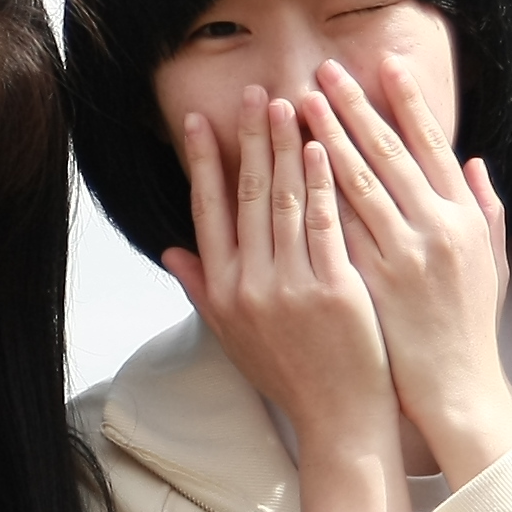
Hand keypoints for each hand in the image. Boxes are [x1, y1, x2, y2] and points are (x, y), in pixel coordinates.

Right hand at [161, 87, 398, 511]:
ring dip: (285, 147)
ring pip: (284, 200)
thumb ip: (202, 289)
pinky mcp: (333, 289)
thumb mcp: (234, 337)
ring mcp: (290, 286)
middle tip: (252, 92)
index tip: (200, 119)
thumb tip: (170, 250)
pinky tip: (323, 147)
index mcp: (224, 291)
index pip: (207, 211)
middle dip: (248, 138)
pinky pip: (325, 223)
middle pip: (245, 195)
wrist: (340, 418)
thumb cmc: (291, 375)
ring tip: (289, 102)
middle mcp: (250, 285)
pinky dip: (322, 182)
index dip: (204, 162)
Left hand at [303, 56, 511, 485]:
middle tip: (325, 69)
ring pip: (358, 181)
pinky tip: (292, 162)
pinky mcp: (372, 280)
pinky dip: (316, 192)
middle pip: (389, 153)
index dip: (407, 102)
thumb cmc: (467, 326)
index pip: (431, 145)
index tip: (384, 64)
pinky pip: (337, 226)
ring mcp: (403, 254)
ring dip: (326, 136)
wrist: (454, 388)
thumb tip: (474, 162)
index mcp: (464, 217)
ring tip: (299, 101)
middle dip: (356, 107)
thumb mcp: (490, 262)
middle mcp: (437, 228)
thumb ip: (484, 209)